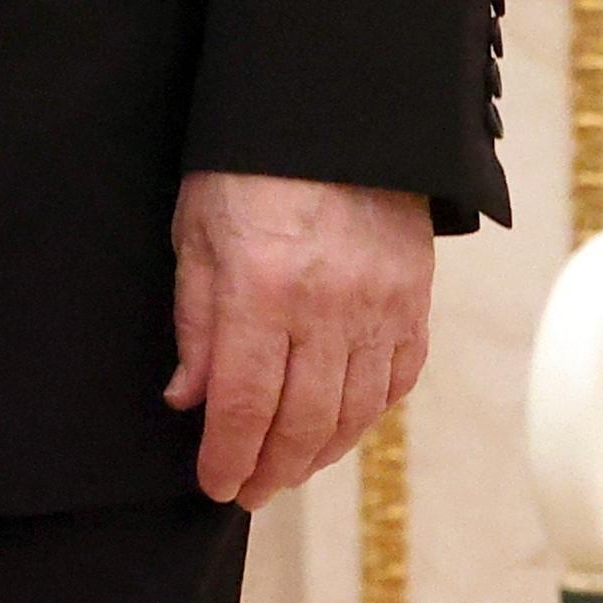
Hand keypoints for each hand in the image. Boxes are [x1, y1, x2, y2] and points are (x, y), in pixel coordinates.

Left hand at [164, 171, 431, 506]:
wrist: (333, 111)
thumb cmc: (248, 164)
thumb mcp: (196, 231)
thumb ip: (195, 320)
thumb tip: (188, 399)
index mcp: (260, 290)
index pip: (244, 405)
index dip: (228, 456)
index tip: (215, 484)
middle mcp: (326, 308)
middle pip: (302, 423)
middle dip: (272, 469)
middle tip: (251, 491)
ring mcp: (379, 306)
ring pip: (354, 412)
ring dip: (320, 453)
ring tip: (290, 468)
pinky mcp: (414, 298)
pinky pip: (398, 379)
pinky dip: (370, 413)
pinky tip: (344, 425)